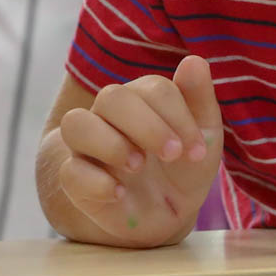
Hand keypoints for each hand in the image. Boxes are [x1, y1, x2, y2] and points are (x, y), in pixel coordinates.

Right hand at [54, 55, 223, 246]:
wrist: (167, 215)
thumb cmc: (182, 168)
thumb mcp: (204, 139)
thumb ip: (199, 100)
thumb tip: (194, 61)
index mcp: (140, 100)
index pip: (151, 88)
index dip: (176, 116)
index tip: (197, 150)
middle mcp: (107, 116)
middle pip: (111, 97)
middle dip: (146, 125)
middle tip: (172, 154)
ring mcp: (87, 148)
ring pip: (75, 124)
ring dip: (111, 143)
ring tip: (138, 166)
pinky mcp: (76, 181)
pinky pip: (70, 172)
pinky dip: (96, 182)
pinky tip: (120, 193)